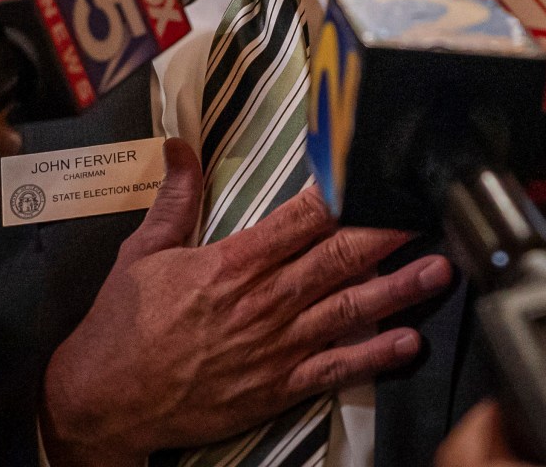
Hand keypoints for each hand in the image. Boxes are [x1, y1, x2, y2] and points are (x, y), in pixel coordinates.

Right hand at [40, 141, 454, 466]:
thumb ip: (174, 199)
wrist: (105, 399)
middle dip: (387, 232)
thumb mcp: (142, 252)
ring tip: (439, 268)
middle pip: (338, 258)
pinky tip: (408, 342)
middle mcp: (262, 301)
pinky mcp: (277, 387)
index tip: (375, 173)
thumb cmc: (122, 327)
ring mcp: (274, 346)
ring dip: (398, 289)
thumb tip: (179, 147)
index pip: (301, 218)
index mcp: (232, 263)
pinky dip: (374, 357)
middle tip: (428, 210)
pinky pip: (335, 369)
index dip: (343, 194)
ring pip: (349, 309)